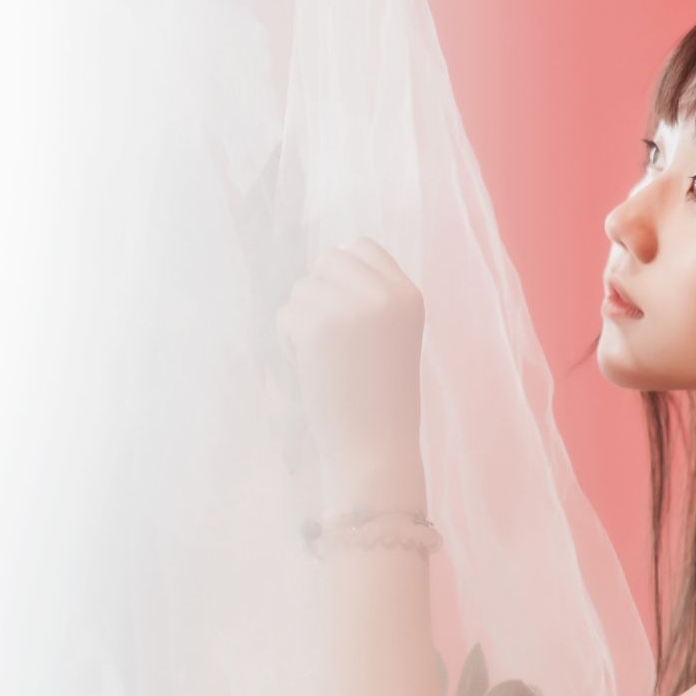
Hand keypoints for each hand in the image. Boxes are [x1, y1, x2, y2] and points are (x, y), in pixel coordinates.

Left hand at [276, 237, 425, 479]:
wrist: (376, 447)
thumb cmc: (383, 398)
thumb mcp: (394, 335)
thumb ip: (372, 298)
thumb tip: (328, 264)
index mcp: (409, 294)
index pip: (363, 247)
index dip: (345, 275)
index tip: (347, 313)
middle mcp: (383, 294)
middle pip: (328, 261)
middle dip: (321, 293)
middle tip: (332, 337)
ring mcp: (350, 308)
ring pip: (303, 288)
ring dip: (303, 319)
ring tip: (326, 357)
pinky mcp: (317, 326)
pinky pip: (286, 314)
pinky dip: (289, 341)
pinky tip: (312, 367)